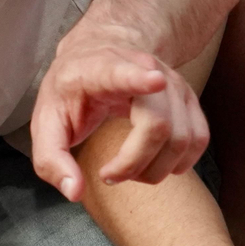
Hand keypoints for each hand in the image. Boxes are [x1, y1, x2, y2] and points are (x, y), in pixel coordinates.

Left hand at [29, 29, 206, 198]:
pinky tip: (154, 164)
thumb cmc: (71, 91)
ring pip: (182, 137)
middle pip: (157, 124)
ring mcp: (172, 82)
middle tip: (108, 176)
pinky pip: (198, 139)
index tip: (155, 80)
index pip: (122, 72)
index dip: (140, 78)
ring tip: (127, 170)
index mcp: (100, 69)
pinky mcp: (188, 98)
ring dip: (156, 169)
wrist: (99, 54)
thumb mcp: (46, 121)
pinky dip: (179, 163)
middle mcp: (144, 69)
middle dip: (134, 163)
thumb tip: (75, 192)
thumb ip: (51, 159)